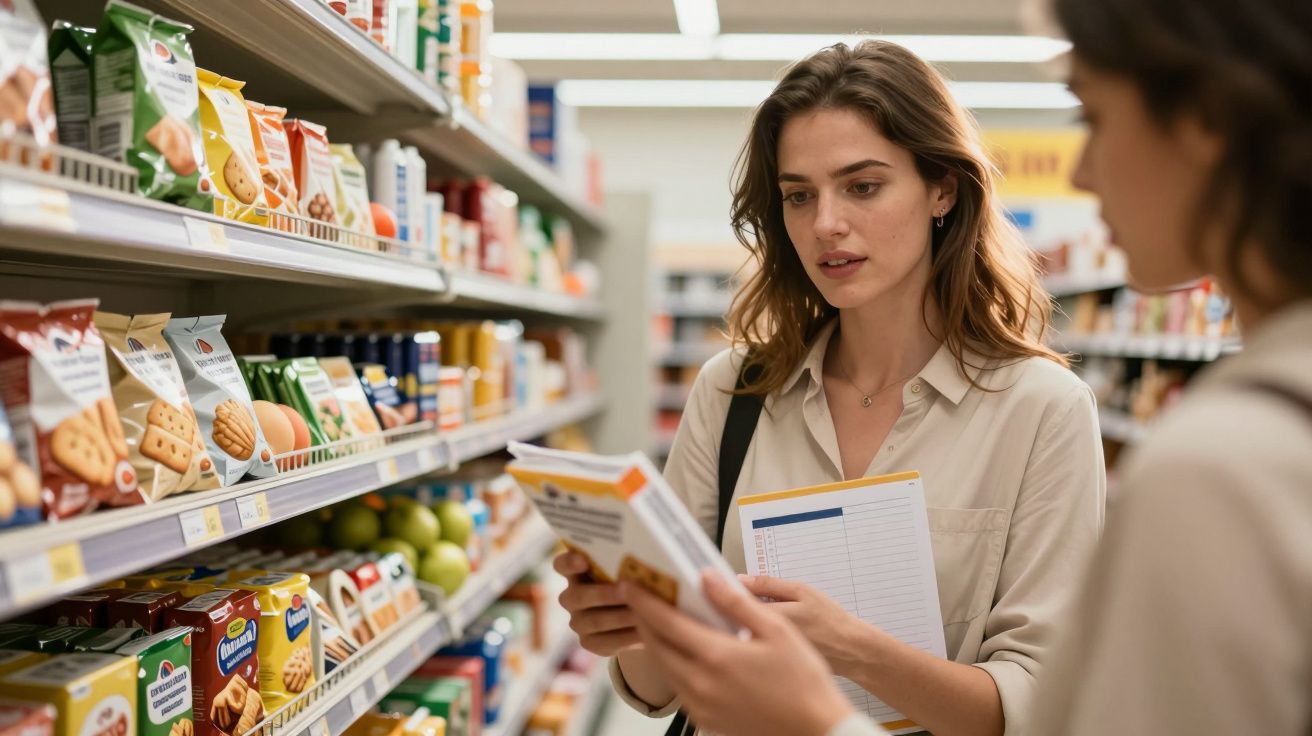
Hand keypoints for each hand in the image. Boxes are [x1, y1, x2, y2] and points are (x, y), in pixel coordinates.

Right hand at [553, 551, 639, 655]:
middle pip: (577, 596)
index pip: (562, 565)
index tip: (583, 561)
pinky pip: (604, 642)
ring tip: (642, 613)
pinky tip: (644, 631)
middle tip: (627, 591)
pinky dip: (625, 637)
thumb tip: (639, 561)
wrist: (644, 616)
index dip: (569, 562)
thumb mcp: (630, 571)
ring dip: (619, 616)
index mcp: (578, 571)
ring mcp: (578, 621)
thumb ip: (627, 566)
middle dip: (603, 594)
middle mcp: (573, 596)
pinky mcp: (590, 642)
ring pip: (593, 621)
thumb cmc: (637, 583)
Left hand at [623, 570, 856, 735]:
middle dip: (643, 621)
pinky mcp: (707, 720)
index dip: (643, 602)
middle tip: (638, 600)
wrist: (815, 730)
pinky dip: (672, 666)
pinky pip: (678, 688)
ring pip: (664, 669)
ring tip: (656, 623)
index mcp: (716, 657)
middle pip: (656, 647)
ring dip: (655, 644)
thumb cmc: (803, 681)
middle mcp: (701, 684)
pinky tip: (683, 655)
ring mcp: (702, 706)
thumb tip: (708, 578)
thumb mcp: (777, 630)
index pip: (665, 623)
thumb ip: (737, 603)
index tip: (630, 586)